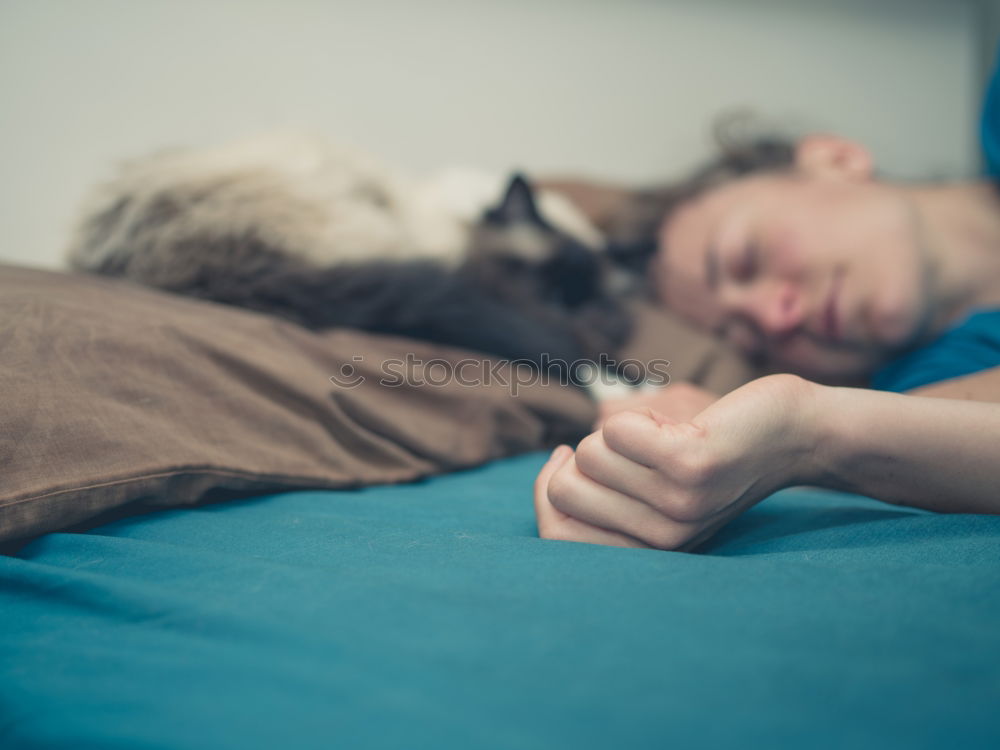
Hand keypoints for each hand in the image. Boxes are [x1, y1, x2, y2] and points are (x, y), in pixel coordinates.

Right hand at [535, 374, 821, 549]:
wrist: (793, 433)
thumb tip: (555, 477)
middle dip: (585, 452)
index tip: (566, 456)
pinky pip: (617, 431)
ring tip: (667, 435)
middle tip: (633, 446)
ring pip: (590, 454)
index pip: (555, 533)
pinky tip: (679, 424)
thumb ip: (607, 500)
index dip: (545, 488)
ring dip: (620, 431)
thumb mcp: (658, 492)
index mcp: (648, 552)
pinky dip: (639, 415)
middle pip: (564, 491)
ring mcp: (676, 505)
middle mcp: (660, 539)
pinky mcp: (690, 467)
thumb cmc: (713, 451)